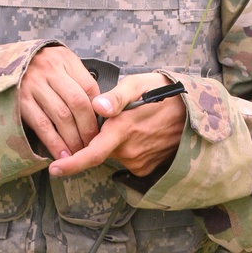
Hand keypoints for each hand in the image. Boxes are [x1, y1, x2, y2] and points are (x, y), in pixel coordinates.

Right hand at [19, 46, 99, 158]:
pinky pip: (42, 125)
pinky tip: (62, 155)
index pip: (89, 88)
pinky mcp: (20, 101)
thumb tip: (99, 109)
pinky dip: (54, 143)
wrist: (3, 63)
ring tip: (80, 154)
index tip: (102, 128)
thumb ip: (77, 80)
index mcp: (64, 60)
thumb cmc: (37, 67)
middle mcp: (49, 70)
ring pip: (61, 116)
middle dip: (88, 128)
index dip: (98, 111)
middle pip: (78, 103)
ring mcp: (33, 85)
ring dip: (73, 139)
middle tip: (94, 145)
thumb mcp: (59, 63)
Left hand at [47, 72, 186, 178]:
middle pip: (100, 148)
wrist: (197, 113)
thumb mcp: (140, 84)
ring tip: (136, 121)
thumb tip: (96, 106)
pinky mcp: (146, 168)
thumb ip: (116, 97)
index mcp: (123, 130)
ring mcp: (139, 162)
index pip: (91, 153)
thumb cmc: (166, 93)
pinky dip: (129, 147)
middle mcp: (129, 151)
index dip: (71, 164)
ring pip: (113, 153)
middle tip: (119, 115)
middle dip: (100, 135)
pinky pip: (127, 158)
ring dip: (116, 140)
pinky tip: (143, 132)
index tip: (54, 168)